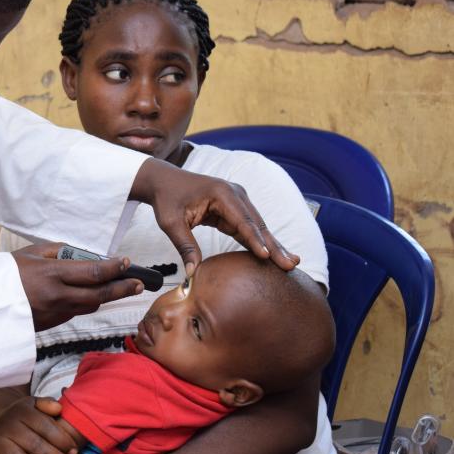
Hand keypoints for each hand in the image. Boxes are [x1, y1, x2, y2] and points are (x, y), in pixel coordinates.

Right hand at [13, 243, 143, 330]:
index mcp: (52, 274)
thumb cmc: (6, 274)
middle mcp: (58, 296)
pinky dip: (85, 303)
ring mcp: (55, 313)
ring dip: (106, 297)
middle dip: (123, 288)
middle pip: (100, 294)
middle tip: (139, 283)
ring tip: (121, 288)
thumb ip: (56, 251)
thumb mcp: (30, 254)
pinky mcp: (51, 323)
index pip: (93, 272)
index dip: (114, 268)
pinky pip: (75, 312)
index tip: (126, 262)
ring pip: (90, 305)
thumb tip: (80, 253)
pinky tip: (90, 296)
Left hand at [129, 158, 300, 274]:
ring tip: (290, 263)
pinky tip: (273, 255)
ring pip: (257, 227)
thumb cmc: (167, 199)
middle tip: (290, 264)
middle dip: (274, 245)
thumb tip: (193, 273)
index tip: (267, 256)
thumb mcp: (171, 223)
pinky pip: (249, 228)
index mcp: (221, 193)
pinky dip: (260, 242)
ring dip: (272, 245)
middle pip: (257, 224)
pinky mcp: (234, 208)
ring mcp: (237, 200)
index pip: (242, 221)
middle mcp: (235, 194)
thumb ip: (185, 246)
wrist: (163, 181)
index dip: (255, 240)